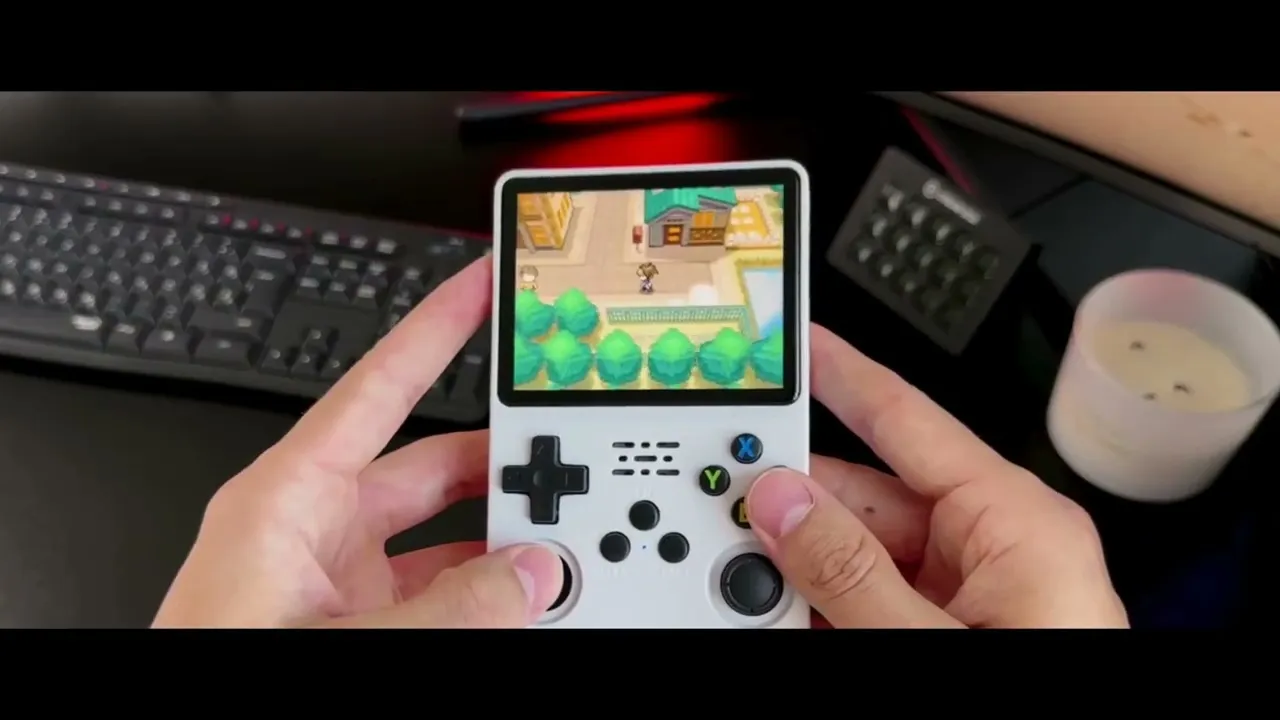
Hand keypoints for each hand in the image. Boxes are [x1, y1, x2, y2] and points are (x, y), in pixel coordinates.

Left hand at [152, 257, 562, 627]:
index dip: (436, 327)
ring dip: (502, 542)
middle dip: (501, 461)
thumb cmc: (216, 665)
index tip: (484, 287)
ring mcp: (337, 580)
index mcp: (288, 498)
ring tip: (560, 548)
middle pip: (430, 465)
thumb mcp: (344, 637)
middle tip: (565, 458)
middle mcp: (314, 529)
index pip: (378, 387)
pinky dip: (484, 592)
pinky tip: (526, 600)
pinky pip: (437, 588)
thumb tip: (533, 574)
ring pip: (444, 536)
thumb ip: (451, 609)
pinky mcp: (356, 621)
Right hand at [746, 325, 1127, 627]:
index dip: (845, 375)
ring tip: (736, 567)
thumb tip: (783, 503)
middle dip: (795, 497)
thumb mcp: (928, 639)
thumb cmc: (1048, 695)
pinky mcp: (938, 633)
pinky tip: (770, 608)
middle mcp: (989, 549)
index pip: (908, 418)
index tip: (794, 344)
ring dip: (794, 561)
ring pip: (853, 554)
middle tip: (727, 491)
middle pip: (865, 494)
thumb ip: (849, 572)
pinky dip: (812, 603)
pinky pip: (860, 598)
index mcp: (1013, 521)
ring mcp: (963, 599)